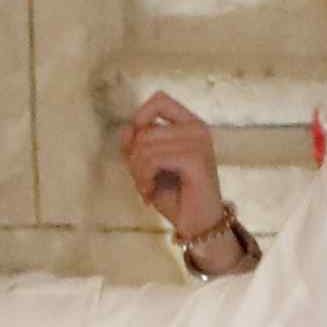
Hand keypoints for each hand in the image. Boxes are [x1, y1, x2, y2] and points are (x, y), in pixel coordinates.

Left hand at [118, 92, 233, 245]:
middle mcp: (198, 129)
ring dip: (138, 172)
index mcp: (190, 124)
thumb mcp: (148, 166)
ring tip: (146, 190)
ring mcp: (199, 143)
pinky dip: (145, 179)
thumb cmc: (175, 196)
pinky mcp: (196, 160)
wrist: (198, 227)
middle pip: (145, 129)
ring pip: (145, 145)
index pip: (159, 99)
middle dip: (134, 158)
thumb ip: (135, 145)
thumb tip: (127, 129)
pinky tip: (151, 195)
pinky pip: (154, 159)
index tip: (136, 147)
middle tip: (142, 182)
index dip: (140, 118)